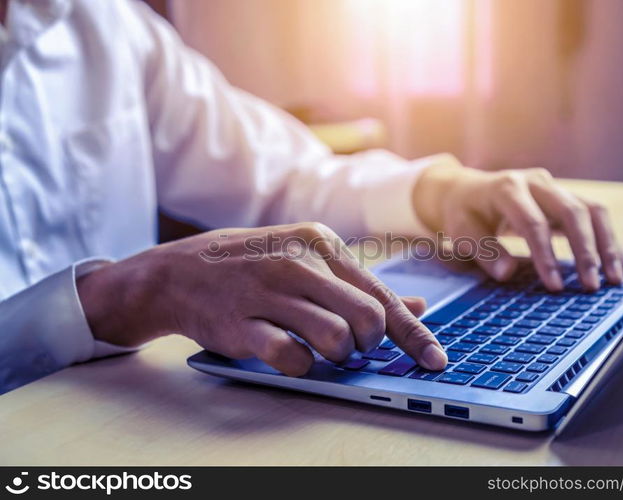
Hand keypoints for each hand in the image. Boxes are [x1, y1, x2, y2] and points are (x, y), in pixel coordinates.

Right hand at [77, 223, 447, 374]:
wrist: (177, 272)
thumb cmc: (251, 266)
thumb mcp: (305, 258)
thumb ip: (358, 284)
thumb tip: (416, 306)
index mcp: (319, 242)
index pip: (381, 295)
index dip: (414, 334)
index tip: (436, 360)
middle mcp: (297, 262)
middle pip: (367, 319)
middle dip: (369, 346)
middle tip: (353, 349)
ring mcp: (267, 292)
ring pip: (335, 338)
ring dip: (337, 357)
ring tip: (322, 351)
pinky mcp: (241, 323)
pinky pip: (292, 358)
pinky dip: (301, 366)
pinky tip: (290, 354)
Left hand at [413, 157, 622, 290]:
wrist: (467, 191)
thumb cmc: (464, 215)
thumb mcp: (461, 233)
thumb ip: (483, 251)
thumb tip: (507, 273)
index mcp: (506, 188)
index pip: (532, 222)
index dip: (545, 255)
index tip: (554, 286)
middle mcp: (535, 182)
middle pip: (571, 211)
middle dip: (585, 250)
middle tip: (592, 286)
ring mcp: (554, 186)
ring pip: (591, 210)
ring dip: (607, 245)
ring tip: (616, 278)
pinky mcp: (565, 196)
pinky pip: (595, 215)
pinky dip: (610, 240)